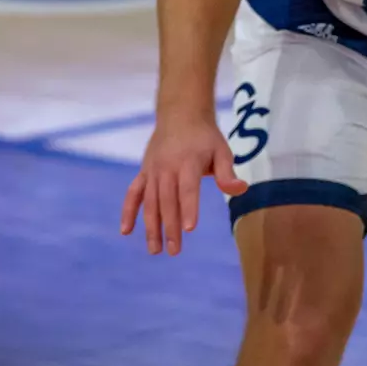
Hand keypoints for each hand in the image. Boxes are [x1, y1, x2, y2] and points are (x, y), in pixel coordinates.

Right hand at [120, 112, 248, 254]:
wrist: (180, 114)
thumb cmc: (205, 137)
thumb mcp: (221, 150)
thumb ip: (228, 172)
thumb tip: (241, 189)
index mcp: (187, 162)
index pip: (187, 188)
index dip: (188, 208)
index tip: (190, 228)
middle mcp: (167, 168)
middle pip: (167, 201)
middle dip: (170, 227)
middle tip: (175, 251)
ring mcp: (152, 171)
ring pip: (149, 202)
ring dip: (151, 227)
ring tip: (155, 250)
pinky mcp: (143, 173)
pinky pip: (133, 194)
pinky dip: (128, 211)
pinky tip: (126, 231)